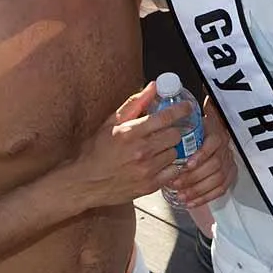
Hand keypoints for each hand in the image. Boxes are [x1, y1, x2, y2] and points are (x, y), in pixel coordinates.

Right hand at [70, 82, 190, 208]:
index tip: (187, 107)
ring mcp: (146, 170)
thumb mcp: (111, 123)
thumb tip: (153, 86)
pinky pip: (173, 172)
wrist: (85, 183)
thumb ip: (134, 104)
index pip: (165, 117)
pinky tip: (159, 164)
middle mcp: (140, 151)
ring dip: (170, 149)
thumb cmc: (96, 151)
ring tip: (158, 149)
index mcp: (130, 133)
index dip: (181, 110)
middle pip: (175, 135)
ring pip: (175, 153)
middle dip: (173, 131)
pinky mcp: (150, 186)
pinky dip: (169, 167)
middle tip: (167, 132)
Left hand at [166, 97, 236, 208]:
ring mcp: (228, 162)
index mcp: (215, 129)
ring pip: (217, 179)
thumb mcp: (182, 114)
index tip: (187, 162)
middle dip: (194, 175)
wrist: (210, 139)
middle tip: (176, 180)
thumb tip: (153, 86)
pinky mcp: (228, 176)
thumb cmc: (192, 126)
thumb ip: (169, 105)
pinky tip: (189, 201)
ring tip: (179, 192)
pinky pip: (220, 189)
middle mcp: (225, 146)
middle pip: (215, 164)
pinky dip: (204, 197)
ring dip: (198, 188)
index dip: (202, 153)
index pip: (215, 141)